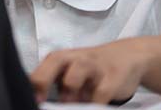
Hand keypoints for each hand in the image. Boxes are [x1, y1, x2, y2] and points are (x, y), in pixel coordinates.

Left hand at [30, 39, 148, 104]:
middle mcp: (75, 59)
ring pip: (75, 75)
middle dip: (44, 80)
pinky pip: (100, 93)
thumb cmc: (91, 69)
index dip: (34, 87)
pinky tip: (93, 106)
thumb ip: (54, 83)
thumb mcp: (70, 72)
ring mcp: (94, 66)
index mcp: (60, 58)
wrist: (126, 55)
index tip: (35, 101)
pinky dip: (94, 104)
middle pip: (55, 63)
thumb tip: (37, 101)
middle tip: (42, 100)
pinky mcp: (113, 77)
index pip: (40, 70)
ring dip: (69, 91)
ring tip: (71, 102)